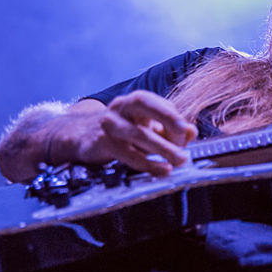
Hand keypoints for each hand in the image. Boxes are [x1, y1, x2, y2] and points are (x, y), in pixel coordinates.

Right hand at [58, 91, 197, 175]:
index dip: (174, 118)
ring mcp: (109, 125)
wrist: (80, 137)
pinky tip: (163, 170)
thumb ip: (170, 129)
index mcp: (135, 101)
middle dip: (167, 118)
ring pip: (137, 134)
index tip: (186, 134)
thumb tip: (192, 132)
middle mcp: (120, 108)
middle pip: (144, 105)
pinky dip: (148, 164)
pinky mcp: (101, 144)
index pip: (158, 103)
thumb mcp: (147, 127)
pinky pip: (128, 155)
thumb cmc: (121, 130)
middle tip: (184, 137)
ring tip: (181, 160)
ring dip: (162, 148)